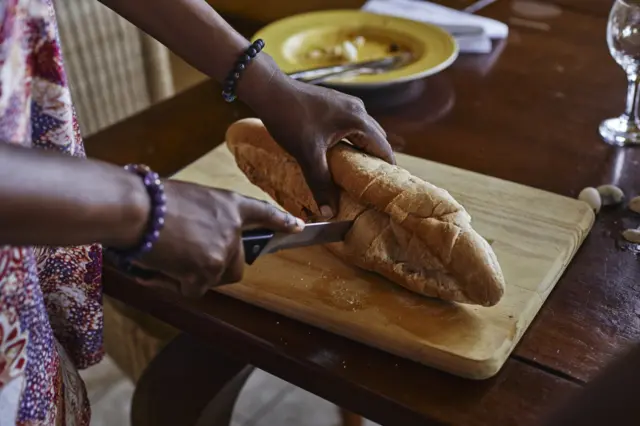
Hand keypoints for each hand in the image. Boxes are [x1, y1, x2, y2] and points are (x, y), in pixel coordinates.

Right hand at [136, 180, 303, 296]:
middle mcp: (233, 229)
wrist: (139, 209)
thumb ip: (205, 219)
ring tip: (168, 260)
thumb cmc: (151, 200)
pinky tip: (159, 270)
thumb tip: (198, 241)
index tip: (297, 226)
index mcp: (229, 205)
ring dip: (192, 277)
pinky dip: (175, 285)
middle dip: (217, 269)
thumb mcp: (189, 200)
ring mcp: (222, 251)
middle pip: (237, 264)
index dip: (281, 221)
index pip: (263, 213)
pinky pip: (194, 290)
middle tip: (190, 263)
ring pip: (214, 279)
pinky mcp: (207, 271)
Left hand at [251, 73, 394, 217]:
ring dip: (363, 149)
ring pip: (364, 131)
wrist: (270, 90)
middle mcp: (357, 109)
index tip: (387, 188)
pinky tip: (340, 152)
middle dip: (376, 160)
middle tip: (371, 184)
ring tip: (357, 171)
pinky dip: (352, 139)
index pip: (384, 149)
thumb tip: (329, 212)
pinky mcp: (335, 103)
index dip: (387, 169)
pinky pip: (352, 124)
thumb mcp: (307, 156)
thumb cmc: (290, 119)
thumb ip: (321, 184)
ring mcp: (346, 103)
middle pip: (377, 139)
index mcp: (358, 121)